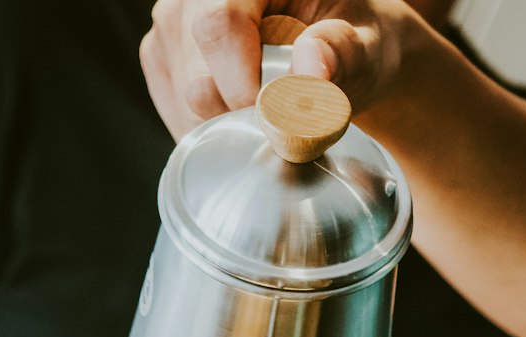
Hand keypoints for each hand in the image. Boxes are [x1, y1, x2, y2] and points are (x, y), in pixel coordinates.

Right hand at [140, 0, 410, 140]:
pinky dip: (208, 129)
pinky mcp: (162, 52)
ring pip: (180, 93)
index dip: (240, 85)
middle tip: (278, 122)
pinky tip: (240, 121)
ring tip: (264, 118)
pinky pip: (173, 106)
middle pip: (193, 67)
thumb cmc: (354, 40)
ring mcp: (173, 18)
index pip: (218, 24)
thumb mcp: (363, 42)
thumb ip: (338, 52)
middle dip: (236, 113)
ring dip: (223, 125)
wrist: (338, 51)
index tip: (274, 120)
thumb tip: (310, 72)